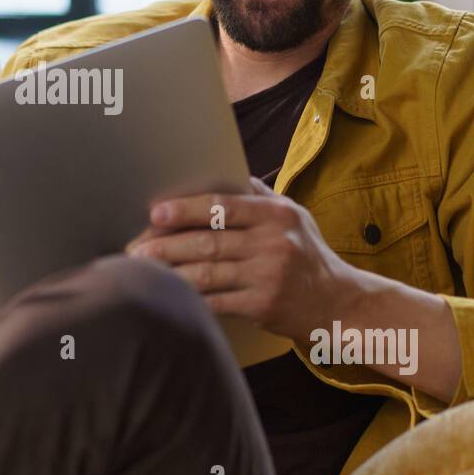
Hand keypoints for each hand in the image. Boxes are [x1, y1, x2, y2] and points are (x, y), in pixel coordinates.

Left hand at [124, 176, 360, 342]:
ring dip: (170, 271)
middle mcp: (273, 243)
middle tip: (136, 248)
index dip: (187, 209)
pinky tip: (169, 294)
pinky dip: (190, 297)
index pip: (225, 206)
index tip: (156, 212)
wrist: (338, 302)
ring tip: (143, 269)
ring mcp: (268, 276)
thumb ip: (257, 196)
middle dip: (167, 245)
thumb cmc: (306, 254)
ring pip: (207, 273)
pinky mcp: (262, 305)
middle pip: (209, 242)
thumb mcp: (292, 217)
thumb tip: (219, 169)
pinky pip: (216, 301)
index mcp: (277, 215)